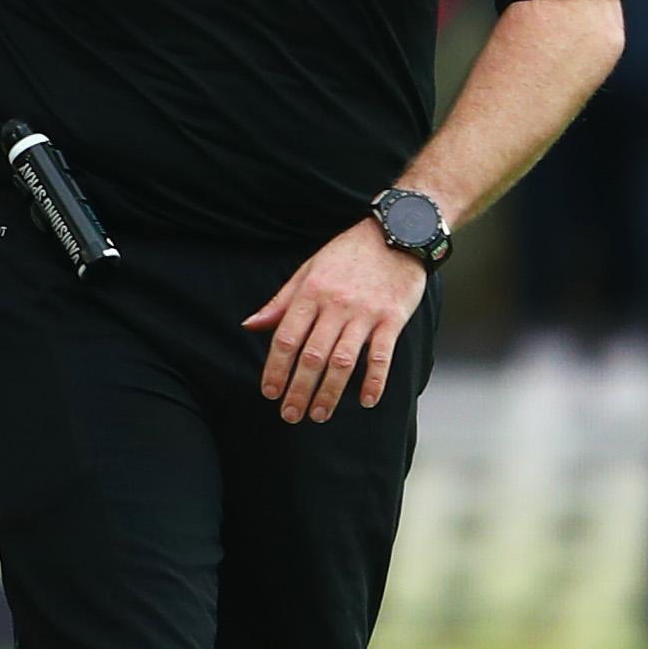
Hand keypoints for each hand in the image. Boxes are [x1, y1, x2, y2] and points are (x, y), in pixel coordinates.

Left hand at [242, 218, 431, 423]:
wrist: (397, 233)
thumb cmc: (347, 254)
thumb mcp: (307, 270)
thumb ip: (280, 302)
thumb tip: (250, 325)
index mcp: (310, 294)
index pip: (286, 339)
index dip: (275, 369)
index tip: (269, 392)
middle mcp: (336, 306)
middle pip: (313, 356)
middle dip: (299, 389)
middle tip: (290, 415)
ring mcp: (366, 313)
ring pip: (344, 361)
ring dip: (330, 392)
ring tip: (319, 414)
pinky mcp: (394, 318)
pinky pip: (383, 355)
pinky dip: (375, 380)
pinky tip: (367, 401)